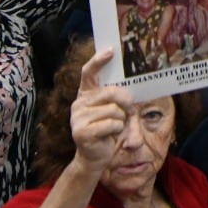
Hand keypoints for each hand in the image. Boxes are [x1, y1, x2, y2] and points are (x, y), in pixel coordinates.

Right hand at [70, 48, 132, 175]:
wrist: (95, 157)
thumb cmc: (108, 129)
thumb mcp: (114, 110)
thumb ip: (117, 97)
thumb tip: (129, 88)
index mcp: (86, 94)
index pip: (89, 72)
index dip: (98, 61)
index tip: (110, 51)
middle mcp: (79, 103)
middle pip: (111, 92)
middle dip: (125, 101)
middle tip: (127, 109)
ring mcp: (78, 118)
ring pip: (114, 110)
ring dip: (121, 119)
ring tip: (113, 126)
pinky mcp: (81, 132)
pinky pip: (112, 124)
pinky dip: (117, 129)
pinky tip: (108, 135)